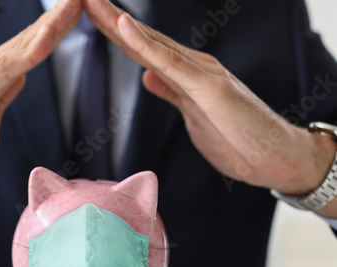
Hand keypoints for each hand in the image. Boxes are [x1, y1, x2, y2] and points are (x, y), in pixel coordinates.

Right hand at [0, 0, 82, 208]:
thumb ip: (1, 96)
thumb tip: (19, 77)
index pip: (30, 51)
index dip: (57, 30)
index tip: (84, 10)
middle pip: (27, 42)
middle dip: (59, 17)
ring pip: (17, 50)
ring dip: (47, 26)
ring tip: (73, 4)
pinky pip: (1, 74)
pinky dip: (25, 55)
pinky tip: (45, 39)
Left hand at [84, 0, 336, 194]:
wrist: (275, 157)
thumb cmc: (237, 138)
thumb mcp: (193, 114)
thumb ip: (171, 91)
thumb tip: (147, 76)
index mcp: (184, 75)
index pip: (141, 49)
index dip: (112, 31)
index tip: (86, 14)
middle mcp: (191, 66)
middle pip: (141, 38)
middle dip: (107, 17)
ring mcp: (200, 74)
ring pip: (151, 43)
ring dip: (118, 22)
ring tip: (92, 1)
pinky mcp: (208, 88)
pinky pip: (170, 64)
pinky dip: (144, 45)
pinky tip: (124, 27)